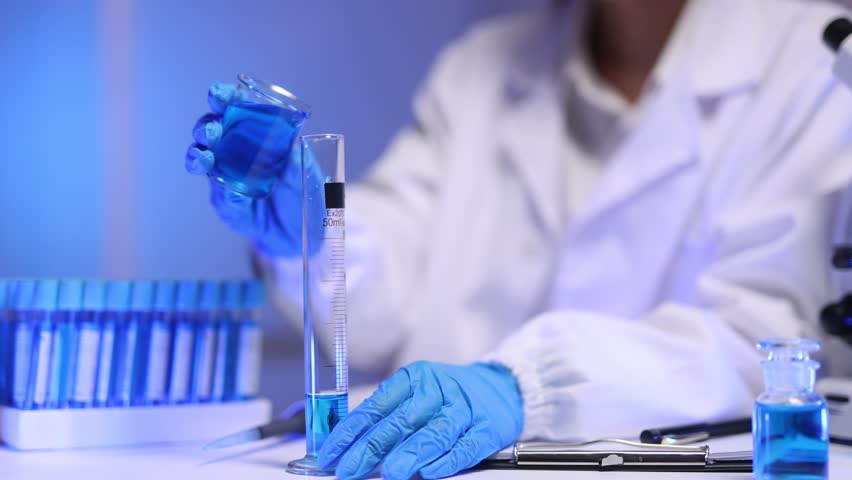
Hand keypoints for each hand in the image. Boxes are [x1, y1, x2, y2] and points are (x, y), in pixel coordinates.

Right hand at [185, 83, 318, 256]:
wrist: (305, 233)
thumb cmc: (307, 194)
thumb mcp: (309, 172)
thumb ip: (299, 156)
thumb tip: (292, 140)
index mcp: (257, 132)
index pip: (237, 107)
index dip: (225, 98)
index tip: (218, 95)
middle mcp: (236, 150)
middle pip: (211, 130)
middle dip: (206, 127)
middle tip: (212, 132)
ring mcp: (228, 176)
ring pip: (202, 158)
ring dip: (199, 155)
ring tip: (205, 158)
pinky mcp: (227, 203)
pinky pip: (219, 194)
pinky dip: (222, 191)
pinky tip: (230, 192)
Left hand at [317, 361, 523, 479]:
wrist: (502, 388)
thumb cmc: (449, 396)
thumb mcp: (415, 394)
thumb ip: (386, 418)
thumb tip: (348, 446)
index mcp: (414, 379)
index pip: (376, 406)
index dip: (350, 432)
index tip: (331, 454)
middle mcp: (438, 390)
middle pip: (401, 421)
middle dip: (371, 448)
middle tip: (349, 469)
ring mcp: (464, 409)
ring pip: (434, 432)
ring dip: (409, 454)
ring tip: (390, 473)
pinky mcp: (488, 428)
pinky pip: (465, 446)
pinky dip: (447, 460)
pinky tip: (429, 471)